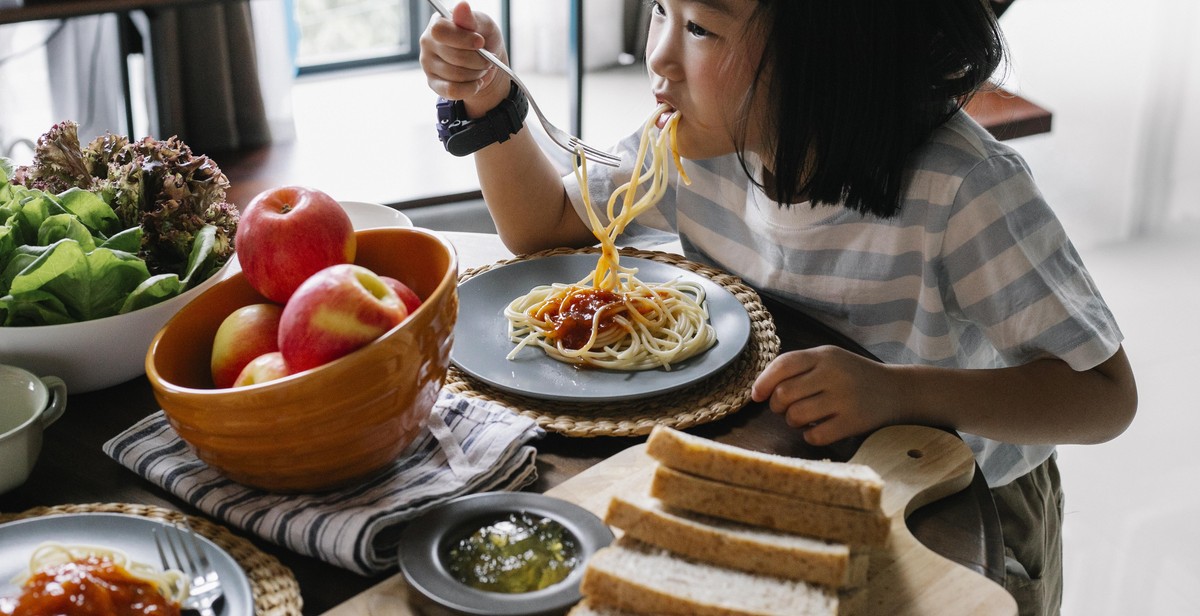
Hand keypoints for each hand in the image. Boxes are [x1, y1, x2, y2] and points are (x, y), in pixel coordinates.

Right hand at [419, 1, 509, 114]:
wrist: (485, 61)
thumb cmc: (482, 37)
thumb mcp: (482, 24)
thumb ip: (471, 19)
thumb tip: (462, 6)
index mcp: (437, 23)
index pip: (441, 31)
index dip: (463, 39)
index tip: (481, 42)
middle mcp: (428, 43)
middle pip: (453, 57)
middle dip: (479, 60)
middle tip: (489, 59)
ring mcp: (428, 64)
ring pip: (455, 76)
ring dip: (476, 74)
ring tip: (483, 68)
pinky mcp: (433, 83)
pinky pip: (451, 91)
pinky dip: (470, 89)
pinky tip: (477, 82)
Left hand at [751, 346, 903, 445]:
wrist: (896, 390)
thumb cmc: (853, 375)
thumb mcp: (829, 359)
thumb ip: (798, 367)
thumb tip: (760, 389)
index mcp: (824, 356)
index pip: (783, 365)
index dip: (763, 382)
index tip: (757, 395)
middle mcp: (833, 374)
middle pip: (784, 394)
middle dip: (777, 405)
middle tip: (786, 408)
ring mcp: (844, 399)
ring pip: (795, 416)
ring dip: (792, 421)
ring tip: (803, 418)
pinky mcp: (853, 422)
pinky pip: (815, 436)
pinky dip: (809, 436)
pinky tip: (818, 429)